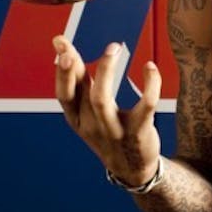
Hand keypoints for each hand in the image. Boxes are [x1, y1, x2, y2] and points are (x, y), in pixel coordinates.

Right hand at [54, 35, 162, 186]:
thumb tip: (64, 50)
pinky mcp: (138, 133)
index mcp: (77, 120)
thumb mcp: (88, 111)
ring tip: (113, 47)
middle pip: (80, 95)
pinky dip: (149, 85)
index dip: (60, 69)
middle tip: (71, 49)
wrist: (132, 169)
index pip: (64, 94)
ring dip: (105, 72)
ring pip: (103, 100)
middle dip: (73, 71)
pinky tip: (150, 67)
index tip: (60, 41)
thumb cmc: (107, 131)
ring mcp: (114, 130)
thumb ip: (80, 82)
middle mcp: (92, 126)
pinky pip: (144, 106)